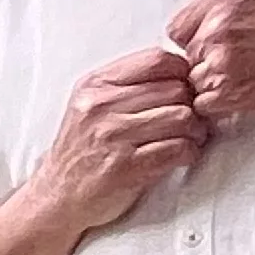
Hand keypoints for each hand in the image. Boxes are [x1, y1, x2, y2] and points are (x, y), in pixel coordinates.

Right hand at [31, 46, 213, 232]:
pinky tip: (181, 155)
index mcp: (96, 85)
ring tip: (189, 137)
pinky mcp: (126, 167)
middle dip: (192, 105)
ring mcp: (113, 137)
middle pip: (176, 89)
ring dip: (196, 130)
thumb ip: (127, 83)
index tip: (183, 89)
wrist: (58, 195)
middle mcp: (102, 107)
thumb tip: (179, 68)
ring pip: (182, 117)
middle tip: (191, 118)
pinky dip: (189, 152)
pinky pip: (178, 149)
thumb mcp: (90, 104)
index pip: (158, 60)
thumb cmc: (82, 150)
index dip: (182, 73)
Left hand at [164, 0, 254, 120]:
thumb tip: (203, 25)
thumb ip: (226, 4)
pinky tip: (252, 91)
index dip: (197, 40)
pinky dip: (224, 105)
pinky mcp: (236, 90)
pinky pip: (207, 106)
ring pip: (195, 84)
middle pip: (186, 58)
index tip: (215, 45)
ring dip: (217, 85)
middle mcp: (217, 26)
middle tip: (245, 61)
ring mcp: (224, 60)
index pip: (178, 28)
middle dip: (208, 62)